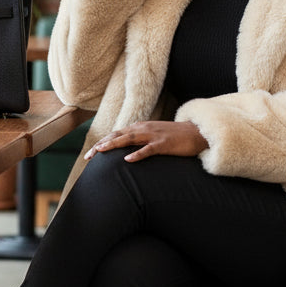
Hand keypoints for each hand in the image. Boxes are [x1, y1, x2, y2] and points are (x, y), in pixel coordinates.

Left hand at [84, 121, 207, 162]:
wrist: (196, 133)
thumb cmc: (174, 137)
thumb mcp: (153, 135)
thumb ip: (140, 139)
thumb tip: (125, 148)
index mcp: (140, 127)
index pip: (117, 134)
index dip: (103, 142)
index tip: (90, 154)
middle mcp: (144, 129)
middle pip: (118, 135)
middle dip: (102, 145)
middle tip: (88, 156)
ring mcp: (153, 135)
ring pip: (129, 139)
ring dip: (113, 145)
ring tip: (100, 152)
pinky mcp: (164, 144)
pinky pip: (148, 149)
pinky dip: (137, 154)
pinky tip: (127, 159)